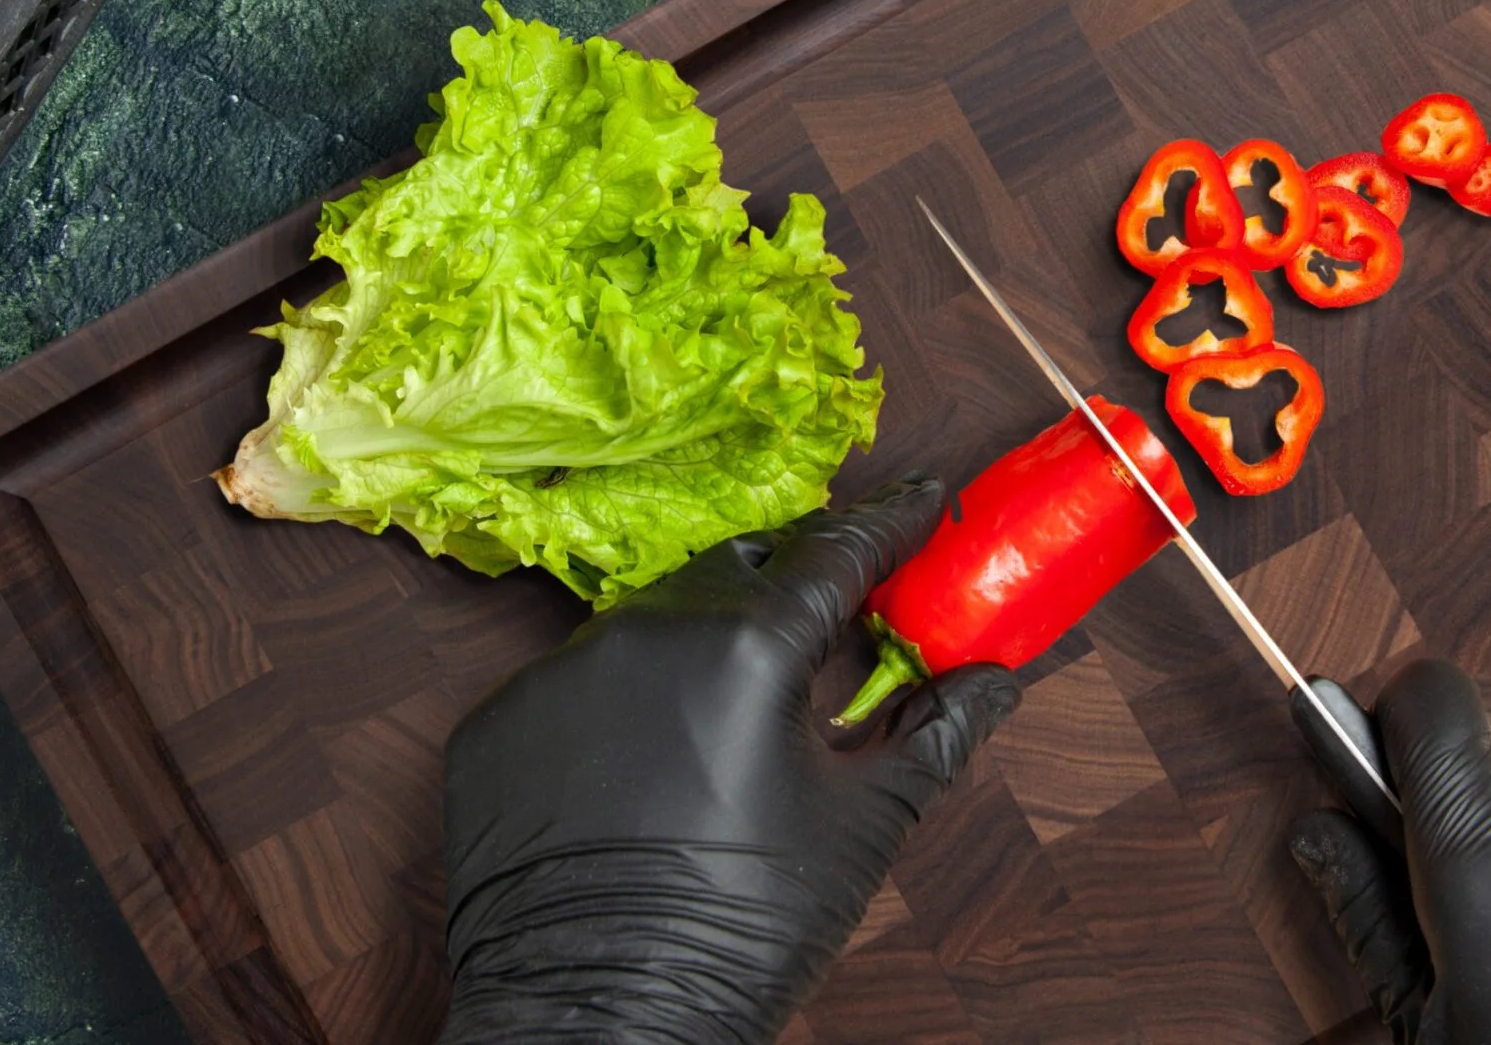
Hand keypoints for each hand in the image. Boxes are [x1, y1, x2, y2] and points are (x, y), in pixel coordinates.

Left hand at [440, 478, 1019, 1044]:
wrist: (594, 1030)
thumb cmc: (741, 931)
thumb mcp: (859, 828)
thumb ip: (931, 733)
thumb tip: (994, 681)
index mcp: (745, 646)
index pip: (837, 552)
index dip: (891, 522)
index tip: (927, 498)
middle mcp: (644, 633)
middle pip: (744, 567)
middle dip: (801, 574)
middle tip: (848, 598)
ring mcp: (558, 673)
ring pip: (657, 614)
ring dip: (713, 629)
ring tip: (752, 687)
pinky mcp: (496, 721)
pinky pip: (582, 675)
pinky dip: (633, 692)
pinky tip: (661, 749)